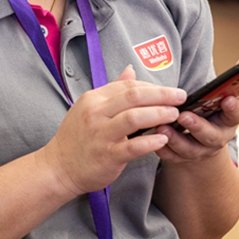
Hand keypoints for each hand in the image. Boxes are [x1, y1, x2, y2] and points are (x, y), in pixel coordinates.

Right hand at [38, 66, 186, 195]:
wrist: (58, 167)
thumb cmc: (77, 138)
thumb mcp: (89, 108)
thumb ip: (112, 90)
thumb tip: (131, 70)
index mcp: (94, 99)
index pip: (128, 86)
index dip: (152, 87)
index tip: (169, 91)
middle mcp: (96, 113)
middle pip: (134, 96)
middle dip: (162, 95)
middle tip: (181, 97)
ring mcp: (101, 134)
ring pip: (135, 118)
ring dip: (159, 114)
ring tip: (175, 115)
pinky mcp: (107, 155)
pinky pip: (132, 147)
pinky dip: (150, 142)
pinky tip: (164, 139)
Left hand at [154, 51, 238, 164]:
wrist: (199, 144)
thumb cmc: (210, 112)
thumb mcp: (222, 96)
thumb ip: (235, 77)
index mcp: (228, 121)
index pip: (235, 115)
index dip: (233, 108)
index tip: (228, 98)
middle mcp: (216, 138)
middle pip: (210, 136)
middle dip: (198, 126)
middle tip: (184, 116)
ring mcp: (199, 151)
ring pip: (189, 149)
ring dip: (176, 139)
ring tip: (162, 126)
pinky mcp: (181, 159)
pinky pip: (172, 156)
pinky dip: (163, 148)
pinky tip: (153, 138)